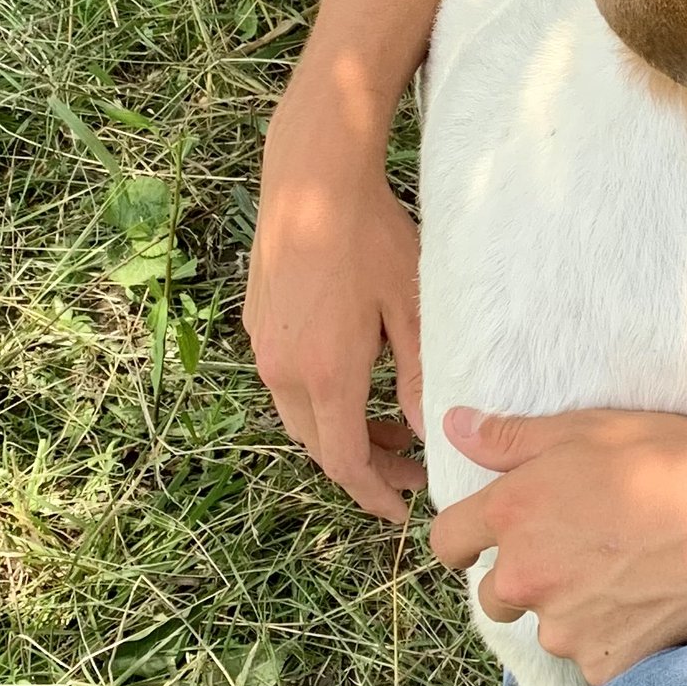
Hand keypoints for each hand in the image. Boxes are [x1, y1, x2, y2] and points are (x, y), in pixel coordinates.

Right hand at [244, 116, 424, 525]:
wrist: (312, 176)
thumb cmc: (372, 236)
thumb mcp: (411, 309)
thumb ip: (420, 377)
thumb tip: (429, 432)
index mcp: (325, 374)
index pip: (344, 462)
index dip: (373, 493)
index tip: (403, 509)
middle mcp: (283, 369)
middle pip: (318, 445)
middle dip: (363, 465)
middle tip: (409, 466)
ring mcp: (263, 346)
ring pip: (298, 416)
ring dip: (340, 431)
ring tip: (388, 425)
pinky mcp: (257, 323)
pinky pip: (286, 382)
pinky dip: (320, 399)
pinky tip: (355, 378)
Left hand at [427, 404, 686, 683]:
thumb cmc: (671, 466)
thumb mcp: (589, 430)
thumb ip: (512, 437)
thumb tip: (453, 425)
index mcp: (513, 514)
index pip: (447, 541)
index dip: (462, 542)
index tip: (482, 542)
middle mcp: (525, 577)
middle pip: (495, 595)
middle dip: (525, 581)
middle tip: (582, 555)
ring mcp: (563, 628)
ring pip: (551, 627)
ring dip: (574, 611)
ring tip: (629, 579)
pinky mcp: (603, 664)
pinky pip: (597, 657)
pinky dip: (616, 639)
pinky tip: (652, 608)